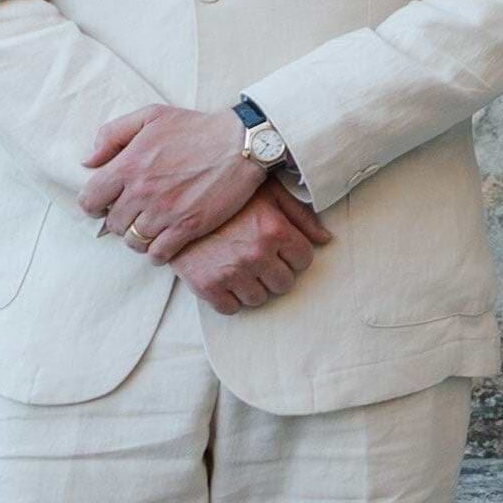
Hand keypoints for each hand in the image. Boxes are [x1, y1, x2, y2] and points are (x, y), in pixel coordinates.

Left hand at [86, 103, 270, 260]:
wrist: (241, 143)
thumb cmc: (196, 128)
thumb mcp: (150, 116)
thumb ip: (112, 134)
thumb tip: (88, 161)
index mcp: (128, 165)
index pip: (91, 200)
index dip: (95, 205)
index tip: (106, 204)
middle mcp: (142, 192)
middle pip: (112, 224)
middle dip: (120, 221)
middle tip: (133, 214)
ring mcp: (165, 212)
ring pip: (133, 241)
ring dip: (137, 238)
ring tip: (148, 229)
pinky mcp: (188, 226)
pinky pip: (158, 253)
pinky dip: (157, 253)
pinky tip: (163, 243)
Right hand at [175, 184, 329, 315]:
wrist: (175, 205)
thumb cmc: (227, 198)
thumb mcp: (268, 194)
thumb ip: (300, 215)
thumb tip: (326, 239)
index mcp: (275, 230)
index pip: (304, 259)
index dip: (293, 255)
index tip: (280, 249)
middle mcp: (257, 254)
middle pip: (284, 283)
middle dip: (275, 272)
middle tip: (259, 260)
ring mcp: (232, 272)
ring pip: (259, 299)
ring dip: (253, 287)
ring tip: (240, 267)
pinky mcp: (208, 286)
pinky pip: (231, 309)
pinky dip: (229, 298)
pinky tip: (224, 279)